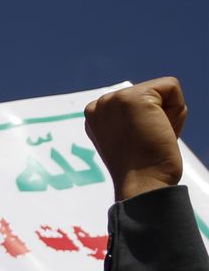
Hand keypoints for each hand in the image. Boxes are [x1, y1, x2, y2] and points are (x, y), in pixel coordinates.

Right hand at [85, 77, 186, 201]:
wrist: (142, 183)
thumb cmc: (140, 169)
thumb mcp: (125, 138)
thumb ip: (128, 119)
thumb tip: (147, 110)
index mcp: (94, 115)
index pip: (136, 101)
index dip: (146, 122)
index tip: (137, 144)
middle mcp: (99, 104)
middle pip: (150, 93)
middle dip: (158, 115)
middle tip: (146, 142)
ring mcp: (114, 99)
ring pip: (161, 90)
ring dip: (167, 114)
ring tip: (151, 137)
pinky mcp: (135, 98)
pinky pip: (172, 87)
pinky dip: (176, 110)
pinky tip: (160, 130)